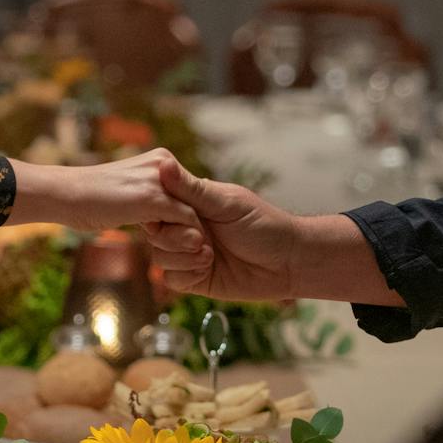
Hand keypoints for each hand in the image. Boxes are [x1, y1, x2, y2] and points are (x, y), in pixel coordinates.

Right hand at [6, 149, 202, 257]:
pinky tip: (162, 250)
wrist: (64, 193)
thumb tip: (166, 219)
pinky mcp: (154, 199)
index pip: (188, 194)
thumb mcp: (129, 193)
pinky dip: (180, 242)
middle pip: (195, 203)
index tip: (176, 239)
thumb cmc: (89, 197)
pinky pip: (185, 223)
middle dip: (189, 230)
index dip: (184, 219)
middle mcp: (164, 164)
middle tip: (180, 250)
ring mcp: (160, 181)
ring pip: (193, 215)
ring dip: (185, 238)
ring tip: (171, 252)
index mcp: (161, 160)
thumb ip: (152, 199)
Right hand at [146, 159, 297, 300]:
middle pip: (155, 233)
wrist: (288, 262)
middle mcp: (187, 228)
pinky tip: (207, 268)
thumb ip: (191, 189)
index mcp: (193, 205)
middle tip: (200, 238)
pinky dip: (186, 274)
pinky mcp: (195, 278)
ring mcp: (190, 254)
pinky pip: (172, 278)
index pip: (157, 205)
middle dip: (174, 237)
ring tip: (209, 254)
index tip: (172, 216)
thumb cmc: (264, 225)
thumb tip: (162, 164)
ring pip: (160, 257)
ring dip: (182, 257)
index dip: (158, 212)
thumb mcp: (227, 203)